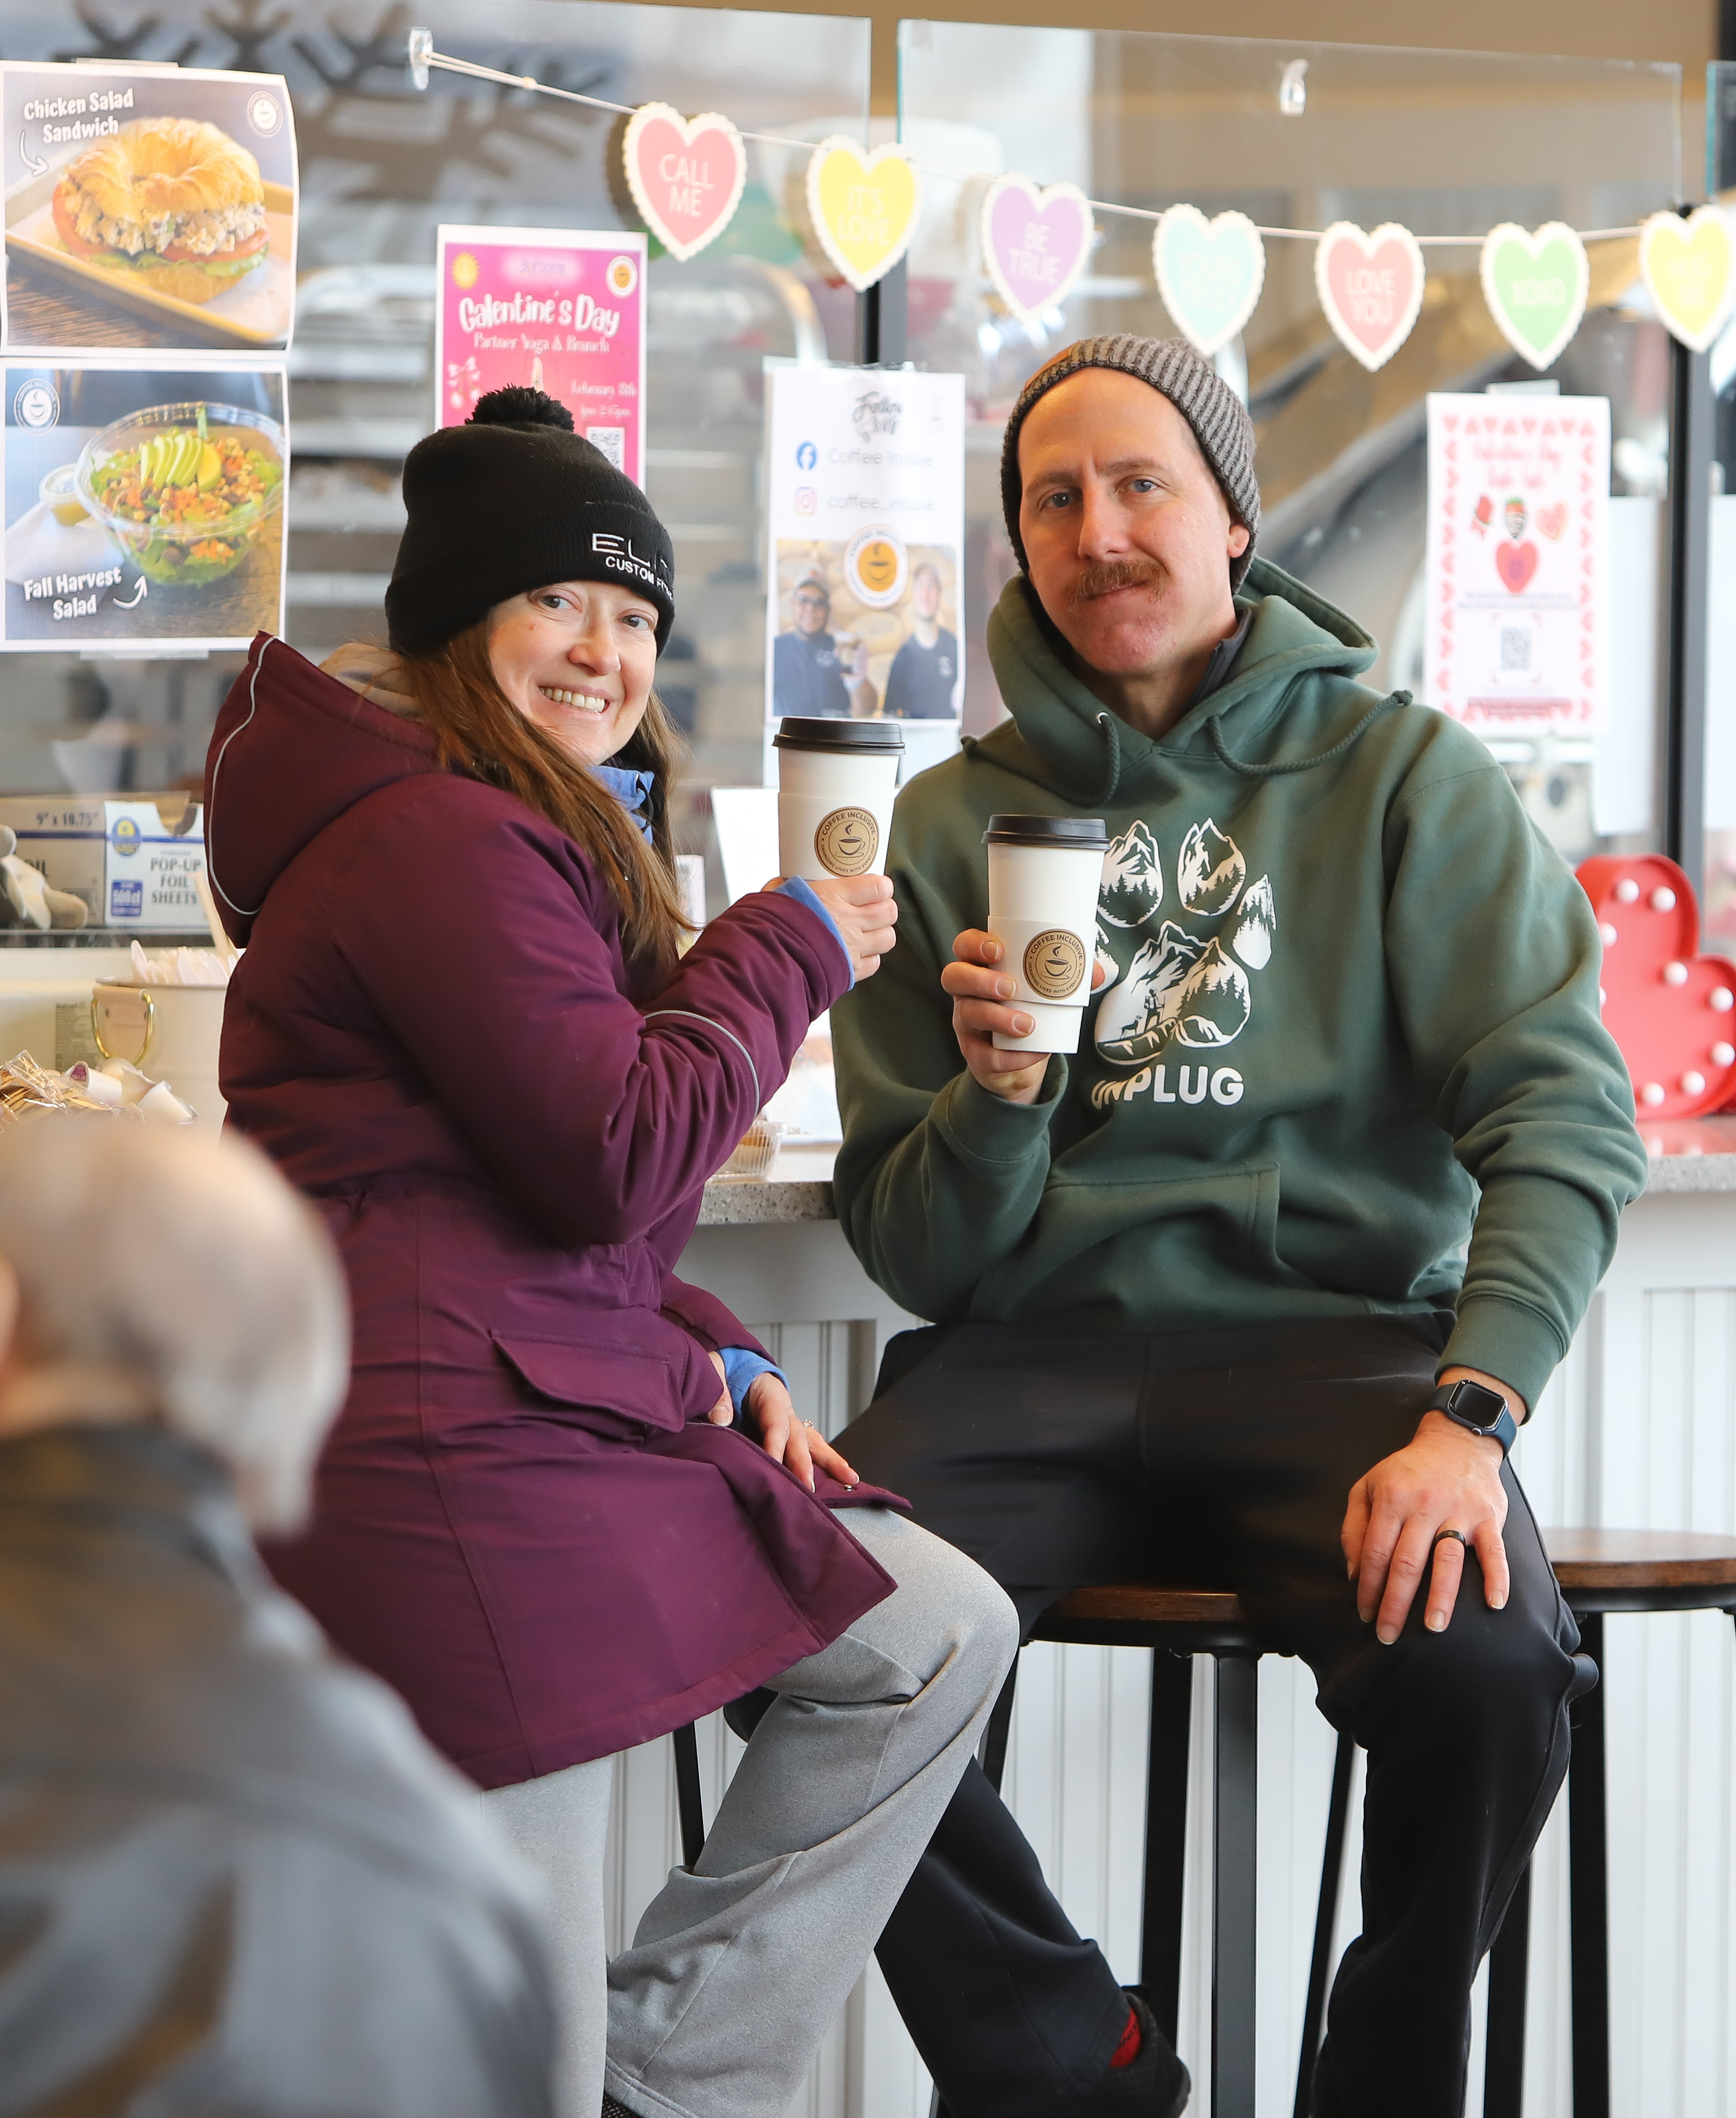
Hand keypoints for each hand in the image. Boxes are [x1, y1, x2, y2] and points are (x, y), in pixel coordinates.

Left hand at [707, 1362, 859, 1493]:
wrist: (734, 1369)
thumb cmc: (726, 1370)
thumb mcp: (716, 1369)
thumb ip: (717, 1391)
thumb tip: (721, 1418)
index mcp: (771, 1395)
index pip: (775, 1423)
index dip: (775, 1444)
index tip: (772, 1464)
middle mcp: (787, 1411)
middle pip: (799, 1438)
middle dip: (805, 1463)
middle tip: (806, 1486)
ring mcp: (789, 1425)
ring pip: (812, 1444)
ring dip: (829, 1463)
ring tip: (850, 1479)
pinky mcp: (786, 1437)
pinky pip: (806, 1450)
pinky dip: (821, 1465)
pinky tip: (836, 1480)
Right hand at [768, 872, 896, 978]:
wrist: (765, 962)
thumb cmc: (768, 925)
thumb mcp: (776, 895)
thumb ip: (788, 887)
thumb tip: (783, 883)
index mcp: (833, 897)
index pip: (878, 887)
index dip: (881, 887)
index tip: (875, 888)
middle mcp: (848, 923)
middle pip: (888, 912)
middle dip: (884, 908)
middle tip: (872, 908)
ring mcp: (851, 949)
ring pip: (887, 938)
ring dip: (880, 933)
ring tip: (867, 931)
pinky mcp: (848, 972)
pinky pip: (874, 963)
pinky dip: (869, 958)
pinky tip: (856, 953)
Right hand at [941, 929, 1106, 1104]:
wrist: (1024, 1055)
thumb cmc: (1032, 1007)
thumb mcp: (1047, 989)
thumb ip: (1072, 976)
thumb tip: (1095, 973)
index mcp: (981, 966)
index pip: (963, 946)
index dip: (973, 944)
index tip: (999, 949)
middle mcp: (966, 992)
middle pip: (954, 977)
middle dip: (980, 980)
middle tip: (1011, 988)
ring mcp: (966, 1022)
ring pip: (967, 1014)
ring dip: (996, 1018)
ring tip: (1027, 1025)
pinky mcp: (974, 1052)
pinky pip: (983, 1055)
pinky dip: (1010, 1056)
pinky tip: (1032, 1052)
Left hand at [1341, 1368, 1523, 1643]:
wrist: (1456, 1441)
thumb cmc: (1407, 1471)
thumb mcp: (1369, 1486)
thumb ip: (1355, 1527)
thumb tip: (1355, 1572)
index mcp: (1392, 1498)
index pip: (1376, 1551)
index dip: (1369, 1586)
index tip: (1365, 1613)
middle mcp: (1425, 1505)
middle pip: (1407, 1562)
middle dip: (1395, 1603)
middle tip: (1387, 1634)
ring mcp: (1459, 1511)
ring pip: (1448, 1559)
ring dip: (1440, 1596)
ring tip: (1432, 1627)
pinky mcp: (1489, 1516)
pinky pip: (1494, 1550)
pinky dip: (1497, 1577)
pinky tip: (1495, 1603)